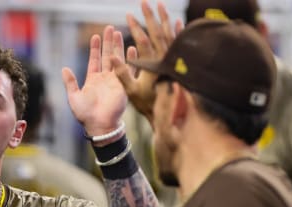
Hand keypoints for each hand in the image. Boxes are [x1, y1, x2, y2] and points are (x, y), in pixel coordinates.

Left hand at [62, 25, 126, 142]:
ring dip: (118, 47)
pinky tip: (132, 49)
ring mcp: (115, 81)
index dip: (95, 48)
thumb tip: (64, 68)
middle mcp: (105, 78)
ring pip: (117, 59)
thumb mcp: (74, 97)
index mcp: (93, 80)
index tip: (96, 36)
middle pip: (106, 56)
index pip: (94, 60)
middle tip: (110, 28)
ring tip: (119, 33)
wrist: (99, 125)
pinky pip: (128, 70)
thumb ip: (70, 82)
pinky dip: (130, 60)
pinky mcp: (124, 86)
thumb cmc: (85, 114)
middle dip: (108, 42)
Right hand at [111, 0, 182, 120]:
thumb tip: (112, 56)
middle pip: (157, 32)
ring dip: (164, 18)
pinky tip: (178, 21)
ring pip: (170, 34)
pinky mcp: (178, 62)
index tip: (128, 15)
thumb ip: (122, 74)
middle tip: (144, 2)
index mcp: (152, 64)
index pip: (143, 40)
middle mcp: (164, 58)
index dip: (135, 27)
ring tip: (160, 5)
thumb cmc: (147, 102)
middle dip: (150, 16)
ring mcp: (173, 59)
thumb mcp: (131, 91)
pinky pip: (179, 42)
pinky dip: (178, 30)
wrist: (169, 111)